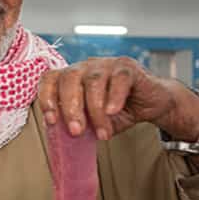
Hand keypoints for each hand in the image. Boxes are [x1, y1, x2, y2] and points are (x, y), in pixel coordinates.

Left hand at [39, 56, 181, 140]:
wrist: (151, 104)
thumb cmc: (118, 111)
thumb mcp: (92, 122)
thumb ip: (76, 124)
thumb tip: (59, 135)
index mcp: (71, 78)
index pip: (50, 79)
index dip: (46, 97)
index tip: (51, 120)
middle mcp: (86, 67)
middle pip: (69, 78)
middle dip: (70, 108)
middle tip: (76, 131)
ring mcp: (107, 64)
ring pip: (93, 82)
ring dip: (95, 110)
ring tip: (103, 133)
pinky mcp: (128, 67)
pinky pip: (118, 79)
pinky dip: (114, 97)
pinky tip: (113, 112)